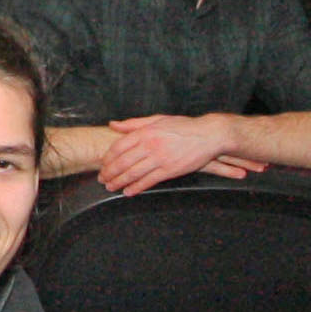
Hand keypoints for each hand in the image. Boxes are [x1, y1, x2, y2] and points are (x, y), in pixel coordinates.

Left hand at [98, 114, 253, 193]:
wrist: (208, 135)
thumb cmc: (183, 126)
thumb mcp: (157, 119)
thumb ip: (133, 124)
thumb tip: (113, 125)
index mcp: (145, 132)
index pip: (119, 146)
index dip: (107, 158)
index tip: (102, 164)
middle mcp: (150, 145)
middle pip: (122, 162)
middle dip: (109, 173)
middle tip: (102, 179)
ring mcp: (159, 158)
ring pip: (133, 173)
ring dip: (119, 182)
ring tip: (110, 187)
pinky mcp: (170, 170)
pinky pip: (148, 181)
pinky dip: (136, 188)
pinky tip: (128, 192)